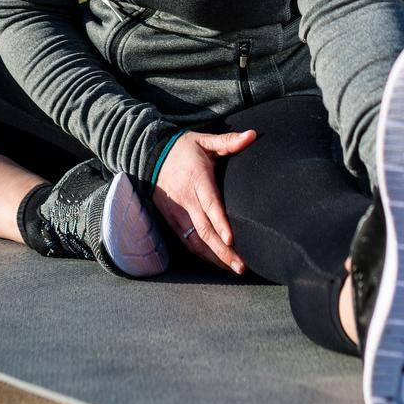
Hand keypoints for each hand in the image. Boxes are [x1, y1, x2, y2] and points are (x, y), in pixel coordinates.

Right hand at [152, 128, 256, 274]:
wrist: (150, 153)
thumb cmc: (184, 148)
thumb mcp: (205, 140)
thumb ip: (229, 141)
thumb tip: (253, 135)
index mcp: (197, 178)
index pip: (209, 204)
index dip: (220, 223)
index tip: (231, 239)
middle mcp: (185, 199)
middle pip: (204, 230)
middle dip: (222, 251)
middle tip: (241, 266)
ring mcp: (176, 212)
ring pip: (195, 240)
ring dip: (213, 257)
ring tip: (232, 268)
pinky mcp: (170, 219)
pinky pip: (186, 241)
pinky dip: (201, 253)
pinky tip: (216, 261)